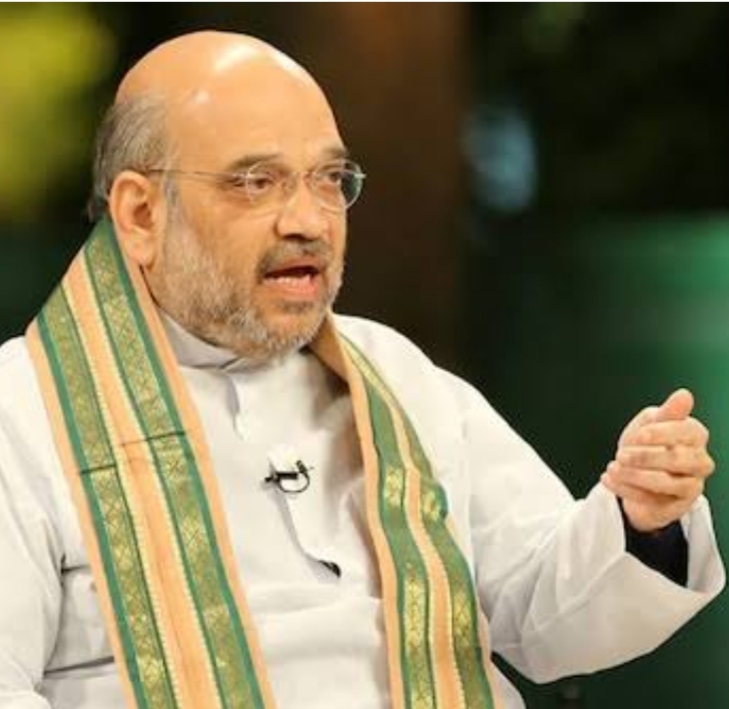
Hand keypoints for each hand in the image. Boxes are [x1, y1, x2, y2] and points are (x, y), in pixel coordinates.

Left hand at [601, 388, 714, 532]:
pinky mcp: (676, 505)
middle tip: (620, 454)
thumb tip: (684, 394)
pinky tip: (607, 479)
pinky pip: (651, 500)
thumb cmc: (648, 444)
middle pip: (677, 459)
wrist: (638, 475)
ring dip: (633, 475)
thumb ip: (667, 413)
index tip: (638, 435)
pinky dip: (625, 489)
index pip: (686, 432)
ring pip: (666, 483)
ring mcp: (691, 486)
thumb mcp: (651, 424)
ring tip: (612, 468)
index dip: (661, 433)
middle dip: (645, 457)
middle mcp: (700, 461)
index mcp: (695, 435)